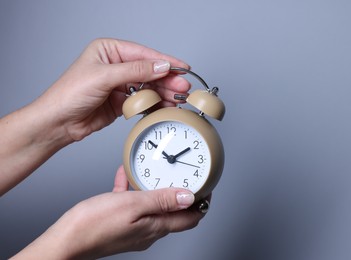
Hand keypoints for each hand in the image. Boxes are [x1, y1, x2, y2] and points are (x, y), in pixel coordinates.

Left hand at [0, 38, 190, 194]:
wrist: (59, 122)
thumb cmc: (70, 94)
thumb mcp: (104, 77)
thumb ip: (135, 71)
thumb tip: (160, 66)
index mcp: (109, 51)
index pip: (143, 54)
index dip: (164, 61)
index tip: (181, 68)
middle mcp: (116, 66)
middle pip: (149, 71)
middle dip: (167, 79)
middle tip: (182, 87)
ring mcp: (120, 84)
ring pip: (148, 87)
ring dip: (163, 93)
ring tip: (178, 99)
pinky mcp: (122, 101)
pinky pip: (144, 101)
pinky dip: (155, 104)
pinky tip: (165, 106)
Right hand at [13, 166, 206, 258]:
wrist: (65, 241)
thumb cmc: (93, 225)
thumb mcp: (132, 205)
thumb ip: (162, 200)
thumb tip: (189, 197)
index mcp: (155, 227)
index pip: (190, 218)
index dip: (202, 203)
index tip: (206, 187)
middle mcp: (148, 231)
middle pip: (173, 213)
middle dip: (181, 195)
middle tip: (183, 177)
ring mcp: (134, 229)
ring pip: (152, 207)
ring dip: (155, 190)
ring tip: (152, 173)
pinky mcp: (119, 225)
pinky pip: (131, 205)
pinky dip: (132, 191)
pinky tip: (124, 177)